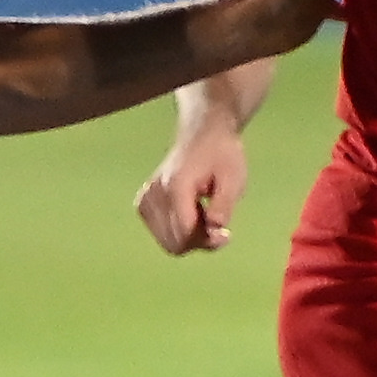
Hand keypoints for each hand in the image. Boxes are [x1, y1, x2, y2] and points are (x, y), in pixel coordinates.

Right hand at [136, 122, 248, 254]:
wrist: (202, 134)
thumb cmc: (221, 154)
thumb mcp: (233, 178)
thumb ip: (224, 206)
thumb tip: (216, 230)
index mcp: (176, 186)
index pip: (185, 233)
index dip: (207, 241)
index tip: (227, 235)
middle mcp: (155, 194)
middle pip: (174, 242)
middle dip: (199, 242)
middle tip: (218, 227)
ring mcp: (145, 199)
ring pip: (167, 242)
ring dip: (190, 238)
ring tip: (205, 214)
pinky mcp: (143, 203)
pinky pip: (161, 234)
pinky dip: (179, 232)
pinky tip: (192, 213)